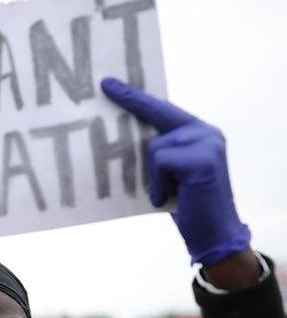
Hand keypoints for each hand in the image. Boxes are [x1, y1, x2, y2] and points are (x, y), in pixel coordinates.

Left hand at [101, 78, 250, 265]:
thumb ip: (156, 153)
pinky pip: (160, 162)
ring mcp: (206, 143)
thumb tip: (118, 138)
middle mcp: (205, 132)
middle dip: (131, 102)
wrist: (212, 234)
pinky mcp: (202, 159)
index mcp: (197, 132)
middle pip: (155, 118)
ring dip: (153, 176)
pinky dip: (158, 184)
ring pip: (154, 147)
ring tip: (169, 192)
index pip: (161, 110)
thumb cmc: (184, 204)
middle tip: (105, 85)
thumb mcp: (166, 173)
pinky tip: (169, 197)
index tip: (109, 83)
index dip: (135, 97)